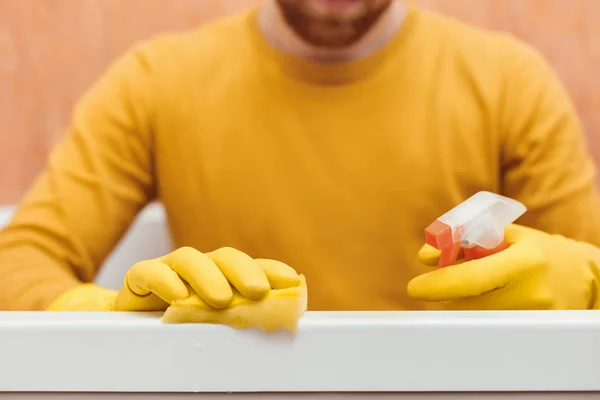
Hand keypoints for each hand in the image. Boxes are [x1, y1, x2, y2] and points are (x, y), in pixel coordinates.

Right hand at [48, 246, 307, 330]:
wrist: (128, 327)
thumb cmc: (180, 324)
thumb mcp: (216, 324)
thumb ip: (243, 317)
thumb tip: (284, 319)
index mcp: (221, 277)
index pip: (250, 268)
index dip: (271, 270)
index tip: (292, 281)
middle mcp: (198, 269)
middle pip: (223, 257)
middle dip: (243, 270)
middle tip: (259, 291)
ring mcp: (168, 271)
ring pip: (187, 259)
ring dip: (207, 275)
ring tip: (221, 299)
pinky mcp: (138, 280)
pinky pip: (146, 272)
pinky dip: (162, 280)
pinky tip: (177, 296)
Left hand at [407, 224, 599, 309]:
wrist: (582, 276)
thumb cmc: (536, 249)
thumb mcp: (502, 235)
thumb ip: (461, 241)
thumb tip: (425, 256)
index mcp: (524, 261)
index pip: (472, 279)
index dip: (439, 285)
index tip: (415, 287)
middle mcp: (531, 293)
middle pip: (468, 304)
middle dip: (446, 293)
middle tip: (436, 284)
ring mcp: (533, 317)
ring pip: (476, 318)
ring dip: (462, 302)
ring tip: (473, 287)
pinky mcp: (532, 332)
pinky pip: (490, 325)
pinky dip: (478, 312)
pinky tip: (487, 299)